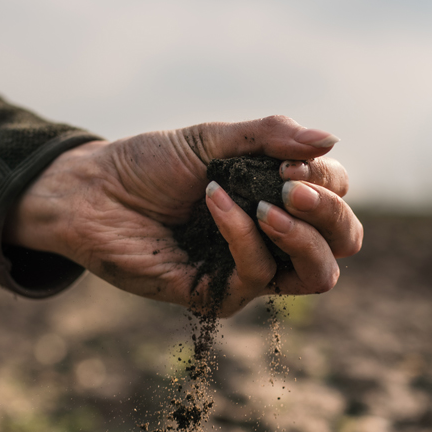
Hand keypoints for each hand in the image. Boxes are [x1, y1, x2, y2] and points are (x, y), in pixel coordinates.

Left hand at [4, 115, 362, 316]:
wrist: (89, 192)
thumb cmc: (146, 165)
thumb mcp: (212, 139)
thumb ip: (269, 136)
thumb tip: (330, 139)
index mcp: (277, 198)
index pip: (336, 198)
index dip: (327, 181)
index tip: (295, 161)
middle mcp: (271, 238)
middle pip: (342, 242)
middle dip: (330, 214)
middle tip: (293, 188)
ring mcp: (248, 270)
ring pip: (318, 274)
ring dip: (303, 235)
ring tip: (271, 204)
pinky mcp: (218, 295)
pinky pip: (256, 275)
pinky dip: (243, 235)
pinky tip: (215, 202)